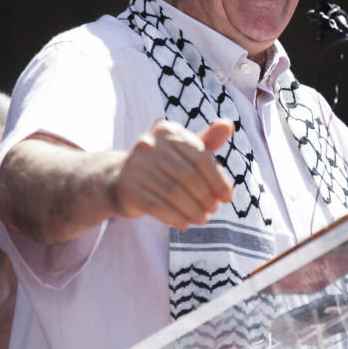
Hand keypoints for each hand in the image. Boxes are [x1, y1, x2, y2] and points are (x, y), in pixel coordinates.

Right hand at [109, 118, 235, 229]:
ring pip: (175, 193)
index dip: (219, 180)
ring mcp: (136, 166)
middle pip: (189, 176)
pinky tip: (186, 224)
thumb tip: (228, 124)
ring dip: (194, 210)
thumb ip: (207, 142)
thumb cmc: (161, 165)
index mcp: (167, 131)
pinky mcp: (128, 188)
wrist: (118, 180)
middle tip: (214, 209)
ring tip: (204, 219)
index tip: (228, 198)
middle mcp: (149, 144)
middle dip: (206, 197)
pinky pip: (159, 207)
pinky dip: (176, 218)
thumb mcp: (183, 152)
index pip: (201, 157)